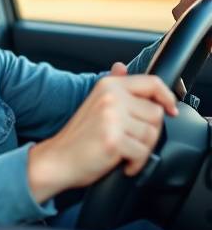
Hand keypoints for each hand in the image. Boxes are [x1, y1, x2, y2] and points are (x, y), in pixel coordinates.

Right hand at [27, 65, 177, 201]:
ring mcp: (111, 117)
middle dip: (149, 132)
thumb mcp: (95, 102)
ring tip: (124, 150)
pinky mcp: (113, 139)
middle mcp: (111, 97)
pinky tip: (122, 162)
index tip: (171, 108)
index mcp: (108, 85)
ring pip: (152, 135)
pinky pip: (143, 153)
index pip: (152, 82)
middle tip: (131, 140)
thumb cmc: (78, 136)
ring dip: (142, 149)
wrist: (58, 158)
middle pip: (156, 113)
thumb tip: (121, 66)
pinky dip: (136, 163)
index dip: (167, 96)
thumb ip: (114, 85)